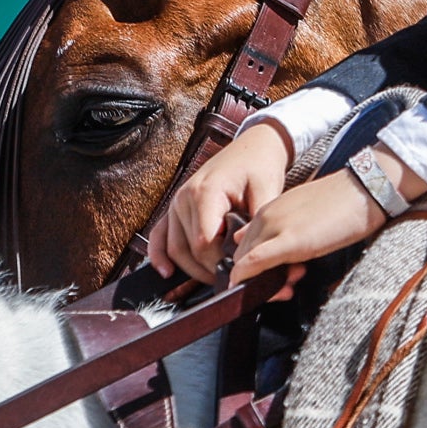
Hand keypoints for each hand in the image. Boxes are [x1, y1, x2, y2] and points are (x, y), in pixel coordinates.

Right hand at [158, 121, 297, 285]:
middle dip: (207, 270)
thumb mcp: (267, 190)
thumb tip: (250, 250)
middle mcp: (184, 198)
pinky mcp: (175, 208)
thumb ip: (257, 220)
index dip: (218, 262)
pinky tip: (166, 272)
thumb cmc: (260, 167)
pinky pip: (160, 235)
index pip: (204, 242)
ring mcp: (176, 203)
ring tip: (211, 280)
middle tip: (229, 280)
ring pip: (174, 247)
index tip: (237, 271)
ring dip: (189, 269)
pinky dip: (159, 255)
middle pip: (187, 248)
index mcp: (205, 193)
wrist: (253, 147)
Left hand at [224, 167, 391, 296]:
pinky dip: (247, 278)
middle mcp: (266, 216)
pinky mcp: (289, 240)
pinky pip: (255, 263)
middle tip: (281, 287)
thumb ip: (281, 226)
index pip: (245, 244)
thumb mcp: (304, 213)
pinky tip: (251, 289)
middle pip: (242, 256)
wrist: (367, 188)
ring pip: (246, 262)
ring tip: (288, 286)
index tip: (269, 277)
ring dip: (259, 282)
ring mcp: (276, 227)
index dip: (252, 266)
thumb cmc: (344, 202)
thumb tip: (259, 243)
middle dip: (255, 277)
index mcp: (270, 209)